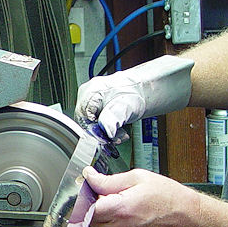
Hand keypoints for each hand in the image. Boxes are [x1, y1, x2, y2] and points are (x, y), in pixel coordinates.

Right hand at [75, 55, 194, 137]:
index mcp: (89, 92)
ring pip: (92, 122)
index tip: (107, 139)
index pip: (82, 120)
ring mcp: (91, 98)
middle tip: (116, 137)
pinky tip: (117, 128)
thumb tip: (105, 131)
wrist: (145, 87)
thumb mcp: (125, 107)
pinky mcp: (97, 103)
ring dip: (106, 131)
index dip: (94, 132)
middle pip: (86, 121)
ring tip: (120, 133)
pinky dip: (107, 126)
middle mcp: (87, 94)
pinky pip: (98, 119)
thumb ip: (113, 119)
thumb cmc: (136, 92)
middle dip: (102, 132)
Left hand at [84, 166, 203, 226]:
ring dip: (105, 218)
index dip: (84, 199)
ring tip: (125, 207)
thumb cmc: (169, 198)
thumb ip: (109, 180)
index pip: (86, 208)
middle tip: (112, 196)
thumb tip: (90, 177)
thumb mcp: (138, 178)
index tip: (88, 192)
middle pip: (91, 219)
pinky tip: (131, 219)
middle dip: (96, 206)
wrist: (189, 219)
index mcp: (120, 209)